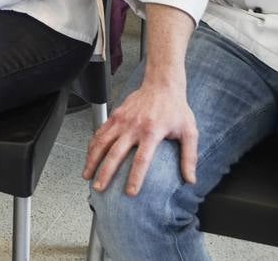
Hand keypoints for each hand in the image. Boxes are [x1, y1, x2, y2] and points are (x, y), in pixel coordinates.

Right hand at [83, 80, 197, 194]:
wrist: (162, 85)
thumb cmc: (176, 108)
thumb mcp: (189, 132)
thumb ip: (189, 157)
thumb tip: (190, 180)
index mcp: (152, 132)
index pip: (141, 160)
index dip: (135, 177)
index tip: (130, 192)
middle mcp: (133, 126)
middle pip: (115, 153)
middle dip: (105, 172)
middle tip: (99, 187)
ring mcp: (122, 120)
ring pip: (102, 142)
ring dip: (92, 160)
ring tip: (86, 175)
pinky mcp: (115, 115)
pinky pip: (100, 131)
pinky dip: (92, 145)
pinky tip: (89, 155)